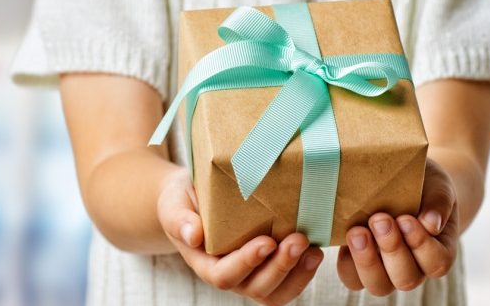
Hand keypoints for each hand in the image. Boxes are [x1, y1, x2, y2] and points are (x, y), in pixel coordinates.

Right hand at [157, 168, 323, 304]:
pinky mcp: (268, 266)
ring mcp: (251, 274)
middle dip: (280, 267)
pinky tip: (315, 251)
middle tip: (298, 240)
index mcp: (205, 263)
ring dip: (297, 274)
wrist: (195, 198)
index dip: (247, 262)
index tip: (266, 241)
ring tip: (312, 250)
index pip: (224, 274)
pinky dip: (304, 271)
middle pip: (256, 287)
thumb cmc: (183, 200)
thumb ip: (179, 219)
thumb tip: (193, 234)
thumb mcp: (174, 203)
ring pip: (275, 292)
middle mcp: (230, 274)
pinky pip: (288, 282)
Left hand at [336, 159, 458, 295]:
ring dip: (366, 260)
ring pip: (378, 285)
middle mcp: (414, 269)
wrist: (399, 180)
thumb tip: (431, 223)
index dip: (421, 244)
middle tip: (379, 220)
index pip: (436, 262)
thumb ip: (438, 201)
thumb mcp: (436, 185)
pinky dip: (347, 261)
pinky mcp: (360, 268)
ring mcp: (386, 272)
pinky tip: (345, 237)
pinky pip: (352, 278)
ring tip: (357, 232)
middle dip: (392, 249)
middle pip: (406, 279)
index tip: (406, 219)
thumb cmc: (423, 186)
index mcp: (438, 252)